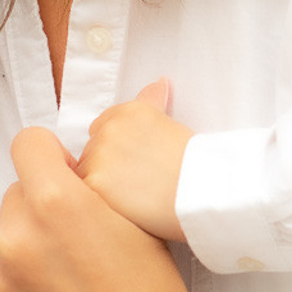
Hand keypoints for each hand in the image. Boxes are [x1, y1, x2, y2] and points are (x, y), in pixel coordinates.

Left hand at [0, 127, 231, 291]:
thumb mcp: (143, 221)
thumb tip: (153, 86)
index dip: (54, 160)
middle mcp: (16, 239)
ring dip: (30, 261)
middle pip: (17, 198)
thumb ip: (113, 170)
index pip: (28, 144)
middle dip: (44, 213)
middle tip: (83, 247)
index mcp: (57, 203)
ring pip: (6, 250)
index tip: (70, 180)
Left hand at [77, 80, 191, 242]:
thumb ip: (154, 102)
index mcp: (129, 111)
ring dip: (100, 185)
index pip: (104, 126)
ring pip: (85, 172)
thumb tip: (159, 82)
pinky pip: (84, 194)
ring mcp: (99, 154)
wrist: (206, 191)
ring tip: (131, 199)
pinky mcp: (94, 182)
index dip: (118, 150)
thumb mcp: (174, 123)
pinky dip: (99, 203)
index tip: (135, 164)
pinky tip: (123, 209)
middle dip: (107, 166)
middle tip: (135, 184)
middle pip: (92, 149)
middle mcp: (110, 127)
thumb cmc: (196, 164)